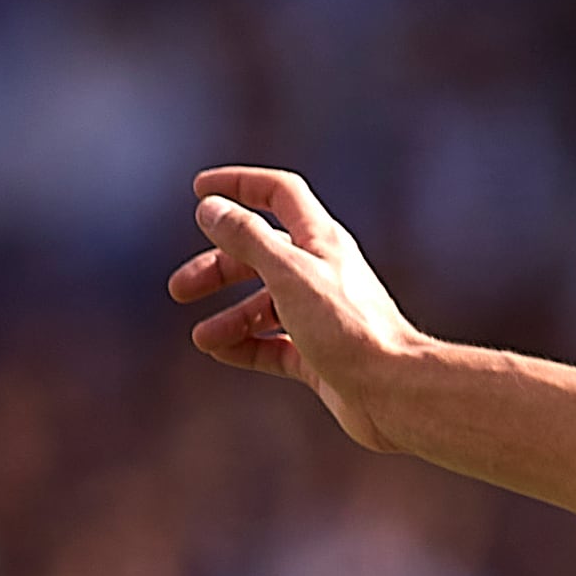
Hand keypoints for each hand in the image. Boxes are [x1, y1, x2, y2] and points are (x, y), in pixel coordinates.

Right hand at [168, 167, 428, 448]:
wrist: (395, 391)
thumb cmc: (349, 327)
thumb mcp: (287, 272)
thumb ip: (247, 238)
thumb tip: (210, 208)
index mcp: (321, 241)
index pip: (278, 194)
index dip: (240, 184)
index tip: (199, 190)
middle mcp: (323, 274)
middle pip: (261, 256)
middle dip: (218, 268)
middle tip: (179, 288)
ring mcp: (323, 317)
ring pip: (266, 306)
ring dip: (229, 317)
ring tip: (202, 337)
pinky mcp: (323, 356)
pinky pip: (275, 346)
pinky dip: (247, 347)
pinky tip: (221, 352)